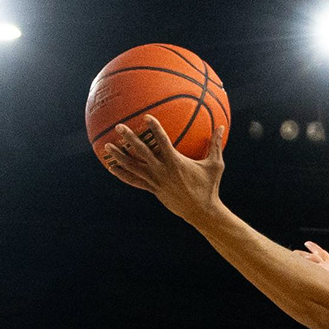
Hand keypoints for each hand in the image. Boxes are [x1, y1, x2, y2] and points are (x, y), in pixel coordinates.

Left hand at [92, 115, 226, 220]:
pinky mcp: (153, 190)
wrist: (202, 211)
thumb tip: (222, 126)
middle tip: (119, 127)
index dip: (154, 128)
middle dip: (129, 139)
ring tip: (107, 146)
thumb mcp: (216, 165)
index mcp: (176, 162)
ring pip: (133, 167)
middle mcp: (162, 170)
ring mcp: (155, 181)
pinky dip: (123, 174)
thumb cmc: (210, 187)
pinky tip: (112, 168)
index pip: (162, 141)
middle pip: (141, 152)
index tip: (146, 117)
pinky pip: (134, 181)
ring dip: (119, 156)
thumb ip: (216, 144)